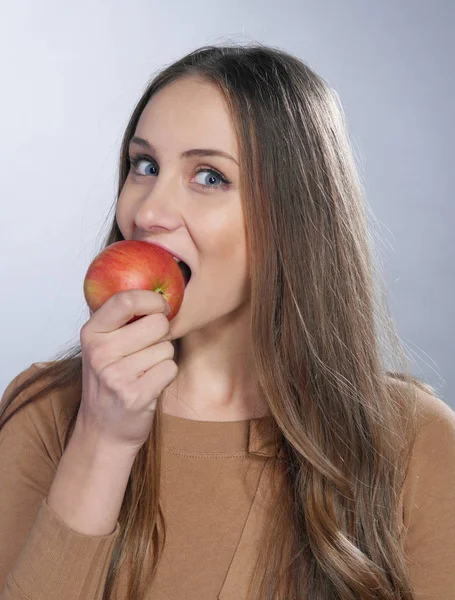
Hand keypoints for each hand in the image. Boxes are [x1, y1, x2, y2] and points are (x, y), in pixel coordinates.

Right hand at [77, 289, 176, 452]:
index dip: (153, 300)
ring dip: (163, 358)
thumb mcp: (103, 345)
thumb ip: (122, 318)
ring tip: (144, 370)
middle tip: (147, 349)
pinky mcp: (135, 395)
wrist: (103, 430)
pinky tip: (150, 383)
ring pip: (167, 347)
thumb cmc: (110, 380)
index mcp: (91, 333)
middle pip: (157, 323)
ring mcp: (116, 375)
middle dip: (162, 334)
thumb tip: (159, 290)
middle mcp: (100, 353)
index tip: (161, 307)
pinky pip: (170, 368)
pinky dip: (167, 375)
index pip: (126, 299)